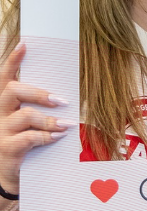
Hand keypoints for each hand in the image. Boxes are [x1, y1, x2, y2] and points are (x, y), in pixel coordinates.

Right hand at [0, 43, 71, 194]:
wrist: (8, 174)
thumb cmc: (23, 141)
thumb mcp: (28, 122)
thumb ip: (38, 106)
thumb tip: (62, 93)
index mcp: (4, 103)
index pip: (4, 77)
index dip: (12, 61)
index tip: (24, 45)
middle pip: (13, 91)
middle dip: (39, 92)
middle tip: (60, 100)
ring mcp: (1, 131)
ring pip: (25, 115)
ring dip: (49, 119)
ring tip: (67, 124)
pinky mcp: (7, 149)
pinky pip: (29, 137)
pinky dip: (47, 135)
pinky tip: (58, 136)